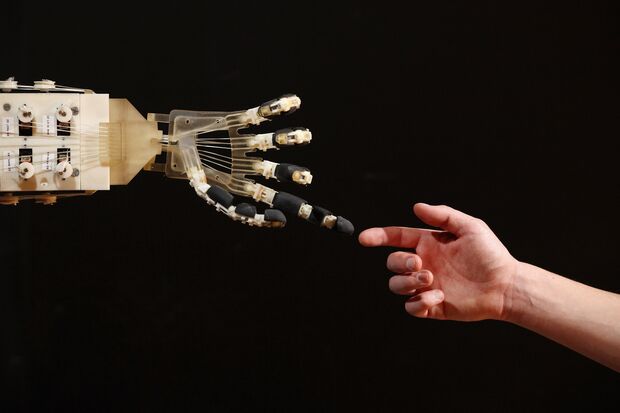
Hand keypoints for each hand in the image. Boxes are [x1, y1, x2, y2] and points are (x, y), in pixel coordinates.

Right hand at [359, 203, 517, 320]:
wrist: (506, 286)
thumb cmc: (490, 254)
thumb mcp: (469, 227)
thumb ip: (442, 215)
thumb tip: (416, 207)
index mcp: (428, 244)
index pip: (396, 238)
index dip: (378, 236)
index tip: (364, 238)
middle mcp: (424, 264)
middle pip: (392, 263)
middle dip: (399, 263)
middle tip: (420, 264)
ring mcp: (427, 286)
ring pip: (396, 285)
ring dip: (406, 282)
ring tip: (429, 279)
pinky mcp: (433, 306)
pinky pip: (412, 307)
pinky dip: (418, 302)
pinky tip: (438, 296)